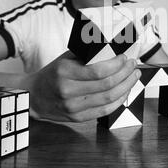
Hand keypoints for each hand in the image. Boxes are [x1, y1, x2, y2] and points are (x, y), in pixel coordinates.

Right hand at [22, 51, 140, 122]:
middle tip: (133, 66)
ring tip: (134, 76)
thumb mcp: (65, 59)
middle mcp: (68, 90)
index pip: (98, 71)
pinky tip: (125, 91)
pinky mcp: (78, 118)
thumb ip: (86, 55)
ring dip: (126, 86)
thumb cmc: (53, 74)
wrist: (34, 97)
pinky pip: (104, 111)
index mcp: (64, 72)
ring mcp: (73, 107)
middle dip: (125, 74)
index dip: (116, 65)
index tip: (124, 58)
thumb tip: (112, 49)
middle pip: (106, 85)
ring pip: (108, 98)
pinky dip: (118, 101)